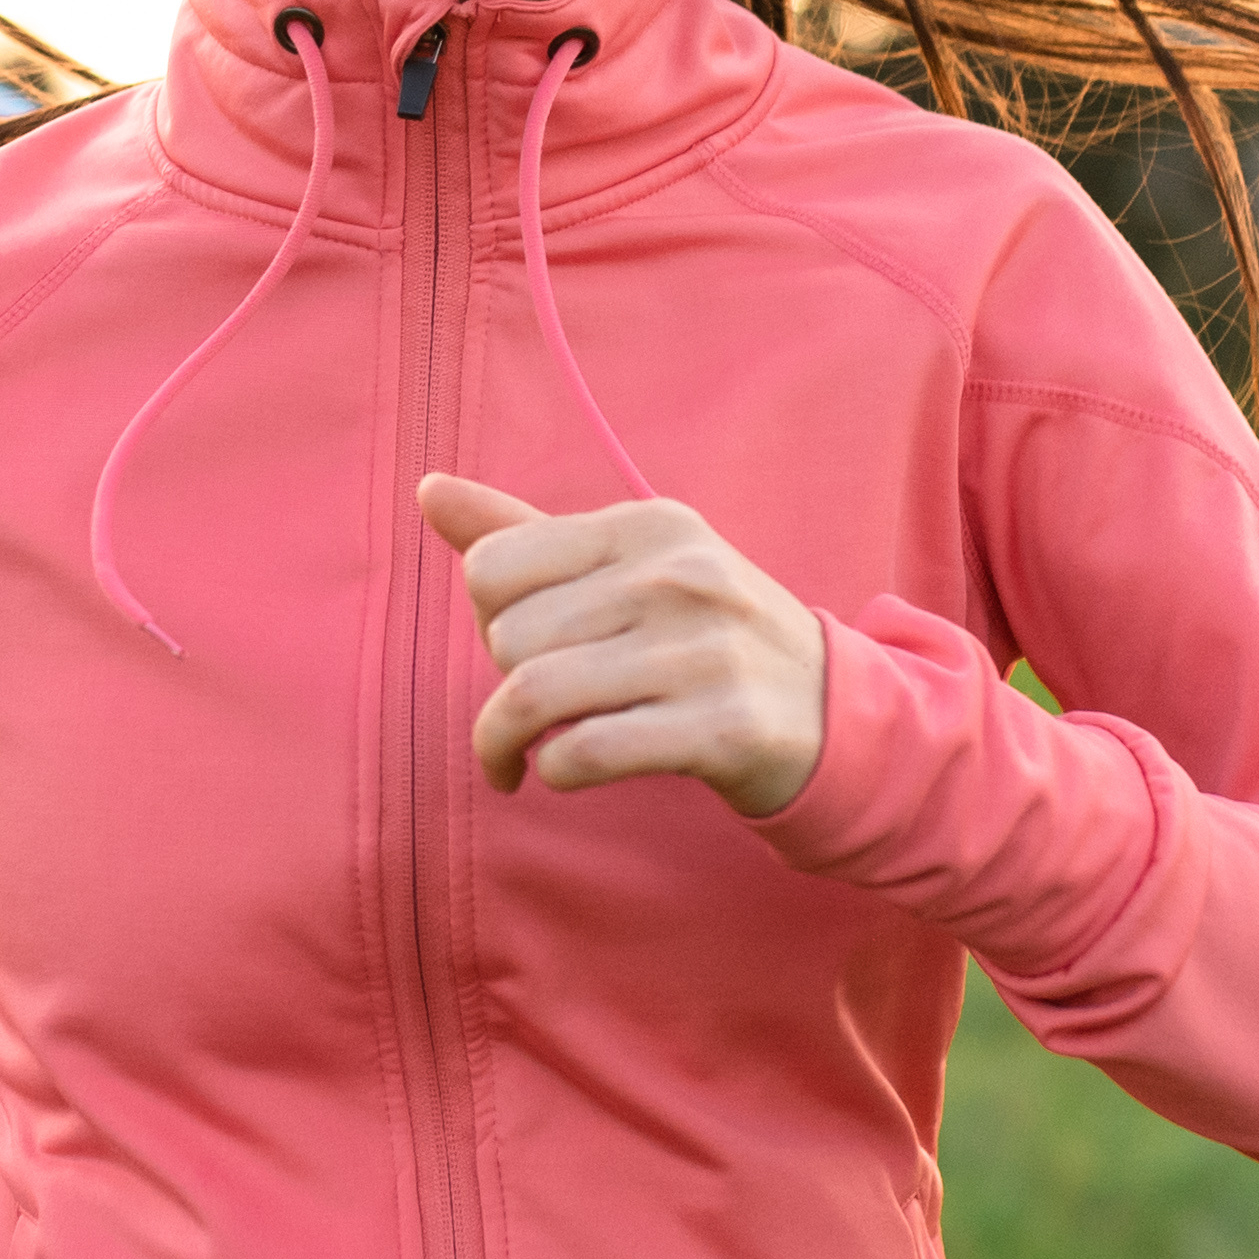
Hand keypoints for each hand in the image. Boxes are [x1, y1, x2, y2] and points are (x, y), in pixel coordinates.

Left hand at [421, 474, 826, 817]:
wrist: (832, 713)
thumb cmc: (701, 634)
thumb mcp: (627, 565)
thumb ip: (521, 532)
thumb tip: (426, 488)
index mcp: (647, 524)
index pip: (492, 567)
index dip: (489, 616)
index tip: (518, 643)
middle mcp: (677, 576)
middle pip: (509, 637)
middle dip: (503, 682)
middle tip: (534, 705)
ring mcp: (704, 651)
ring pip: (535, 695)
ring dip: (505, 741)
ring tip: (514, 756)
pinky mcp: (723, 728)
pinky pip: (585, 752)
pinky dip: (554, 770)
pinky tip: (563, 770)